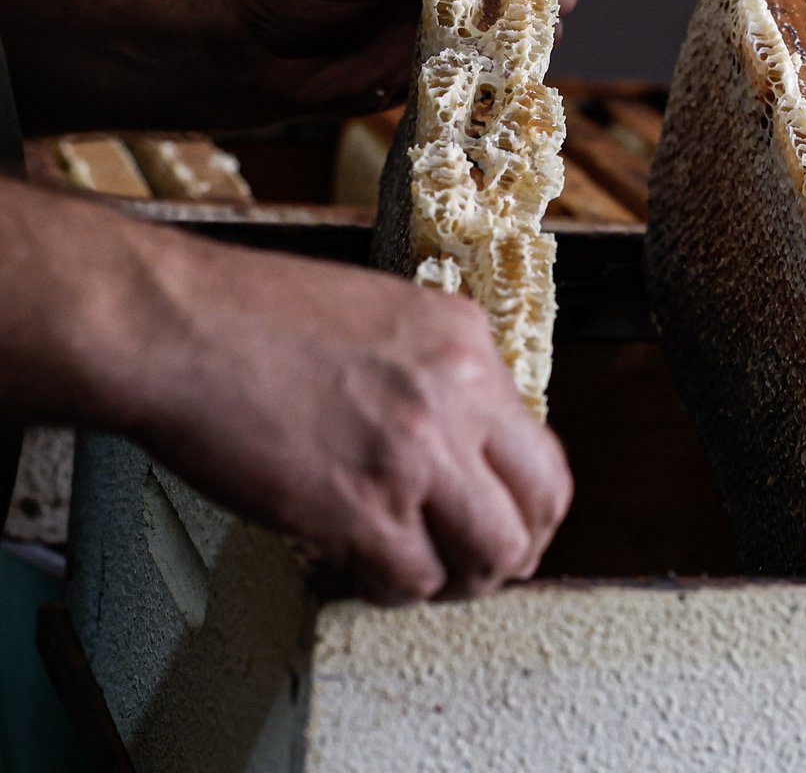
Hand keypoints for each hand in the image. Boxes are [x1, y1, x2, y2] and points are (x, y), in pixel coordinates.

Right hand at [126, 233, 572, 603]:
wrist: (171, 326)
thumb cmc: (248, 314)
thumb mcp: (381, 313)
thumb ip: (435, 370)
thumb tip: (463, 437)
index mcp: (466, 339)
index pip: (539, 443)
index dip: (528, 498)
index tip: (510, 518)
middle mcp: (458, 395)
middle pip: (539, 504)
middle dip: (519, 547)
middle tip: (490, 565)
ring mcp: (415, 454)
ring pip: (491, 553)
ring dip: (464, 578)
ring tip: (428, 575)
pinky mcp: (362, 509)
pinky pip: (414, 579)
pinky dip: (396, 588)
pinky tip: (370, 572)